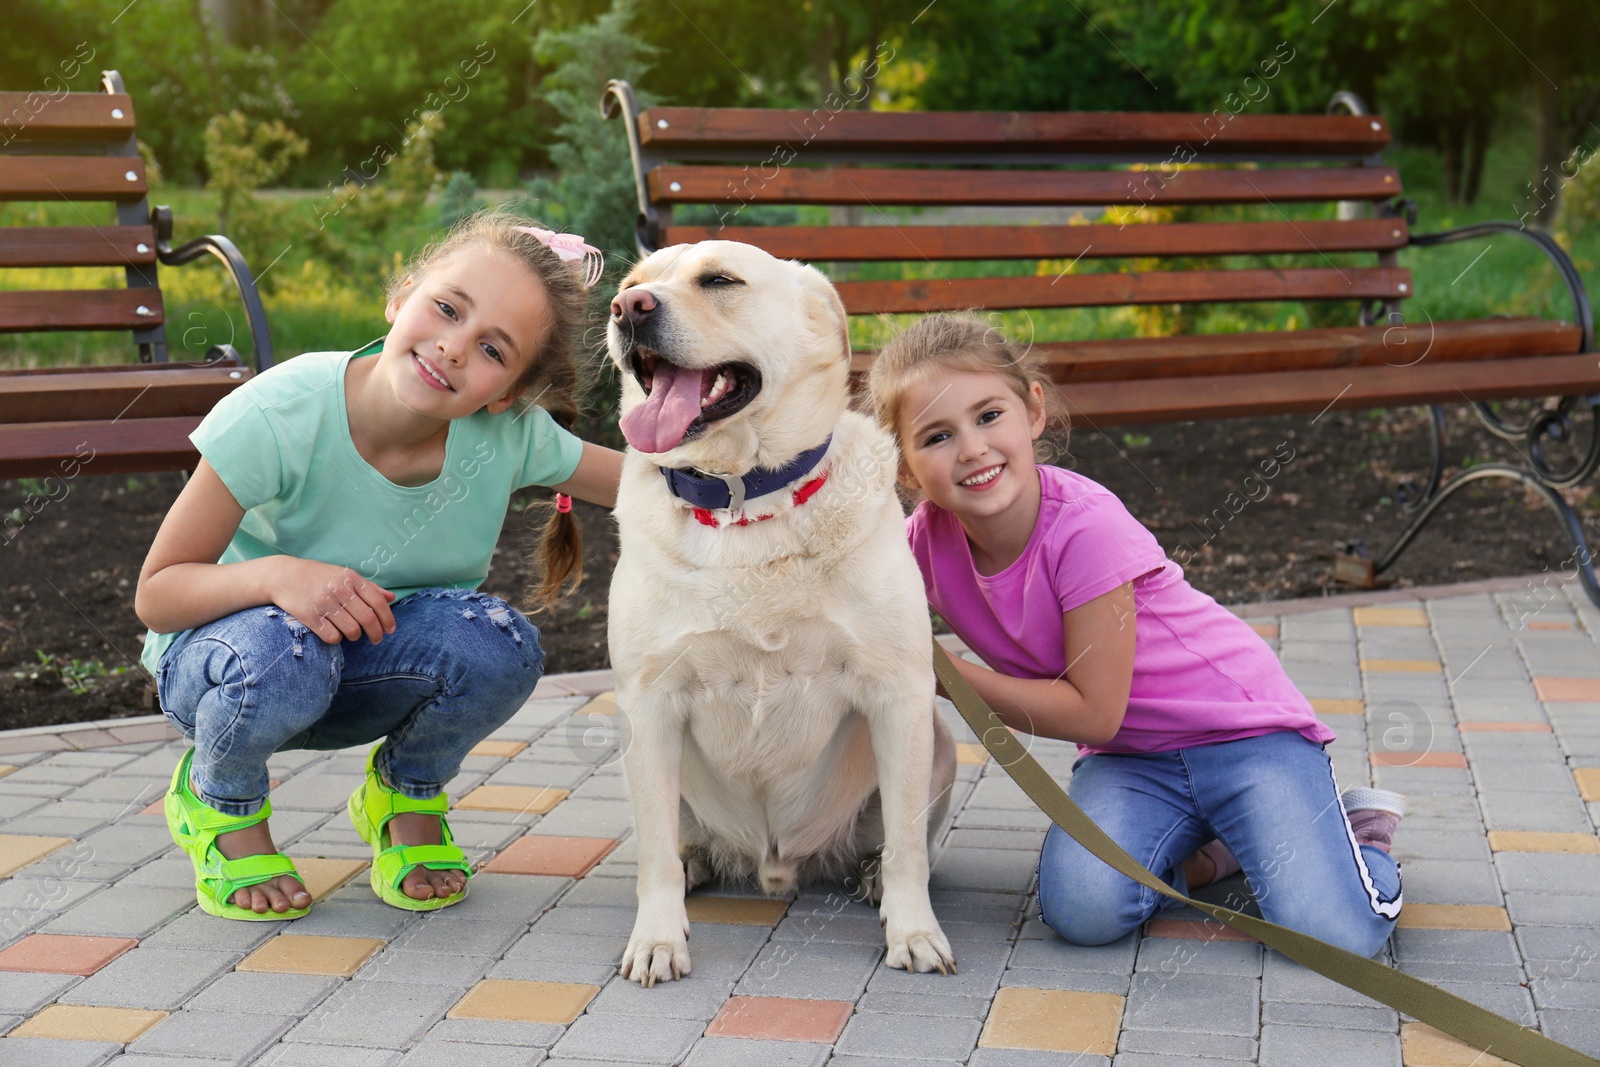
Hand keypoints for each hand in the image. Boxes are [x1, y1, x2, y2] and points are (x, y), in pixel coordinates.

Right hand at [263, 558, 395, 644]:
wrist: (282, 576)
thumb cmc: (318, 576)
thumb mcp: (344, 575)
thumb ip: (369, 587)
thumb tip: (392, 598)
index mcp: (350, 578)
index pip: (378, 602)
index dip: (388, 619)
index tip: (390, 630)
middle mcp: (339, 590)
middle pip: (368, 619)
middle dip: (376, 634)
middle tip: (376, 640)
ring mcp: (324, 603)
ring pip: (352, 631)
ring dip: (355, 637)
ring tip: (352, 634)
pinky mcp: (309, 616)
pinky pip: (332, 637)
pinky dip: (337, 639)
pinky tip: (334, 633)